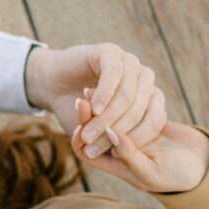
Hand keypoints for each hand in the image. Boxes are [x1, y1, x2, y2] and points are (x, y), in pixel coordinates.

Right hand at [26, 43, 165, 157]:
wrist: (53, 88)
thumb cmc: (78, 115)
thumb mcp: (98, 133)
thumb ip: (114, 142)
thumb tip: (128, 156)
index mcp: (150, 98)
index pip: (155, 120)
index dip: (136, 140)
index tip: (114, 156)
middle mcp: (144, 79)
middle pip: (139, 109)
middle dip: (115, 132)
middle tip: (92, 149)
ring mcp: (129, 63)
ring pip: (127, 94)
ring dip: (106, 118)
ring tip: (88, 135)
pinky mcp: (110, 52)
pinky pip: (113, 74)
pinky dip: (103, 95)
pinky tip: (92, 109)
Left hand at [71, 96, 208, 193]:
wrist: (204, 168)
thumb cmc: (176, 177)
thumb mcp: (150, 172)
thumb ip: (128, 155)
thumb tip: (109, 133)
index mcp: (115, 165)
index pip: (86, 152)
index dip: (79, 138)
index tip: (79, 120)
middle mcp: (120, 150)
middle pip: (96, 131)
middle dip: (88, 115)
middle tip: (83, 95)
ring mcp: (134, 134)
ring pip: (112, 118)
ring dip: (104, 104)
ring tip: (93, 85)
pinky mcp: (148, 120)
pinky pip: (131, 108)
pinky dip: (125, 99)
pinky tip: (119, 84)